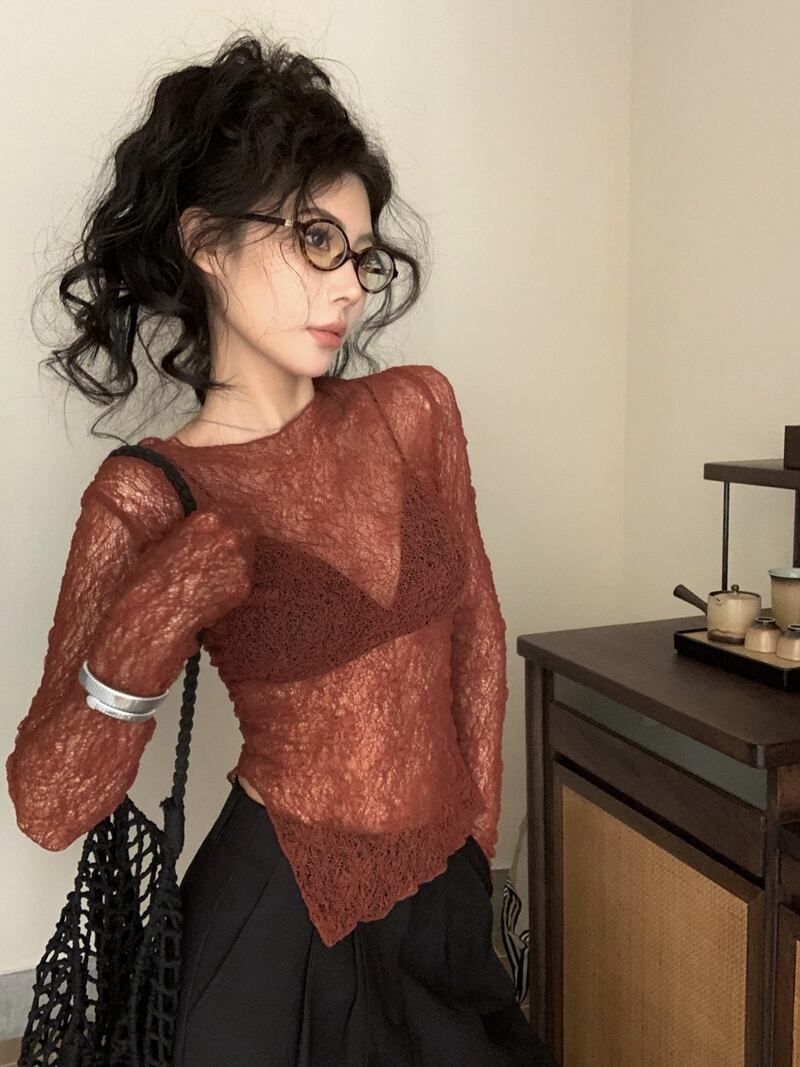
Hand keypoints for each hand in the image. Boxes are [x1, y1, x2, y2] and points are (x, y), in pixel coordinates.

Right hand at [86, 503, 256, 695]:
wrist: (153, 613)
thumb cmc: (151, 579)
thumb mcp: (167, 542)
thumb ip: (193, 531)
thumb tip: (203, 530)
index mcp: (208, 519)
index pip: (232, 510)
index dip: (228, 522)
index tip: (224, 530)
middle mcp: (229, 536)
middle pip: (246, 531)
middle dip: (237, 542)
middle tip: (221, 556)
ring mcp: (240, 561)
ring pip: (248, 556)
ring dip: (236, 564)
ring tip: (210, 579)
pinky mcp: (244, 586)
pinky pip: (245, 581)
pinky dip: (235, 586)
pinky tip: (215, 593)